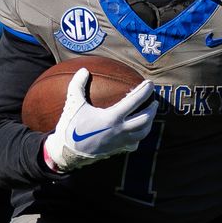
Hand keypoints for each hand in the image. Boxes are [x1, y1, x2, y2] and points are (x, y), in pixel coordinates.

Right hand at [42, 69, 157, 172]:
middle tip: (154, 101)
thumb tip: (83, 69)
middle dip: (152, 109)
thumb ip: (77, 85)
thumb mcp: (73, 104)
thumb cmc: (70, 127)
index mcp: (112, 118)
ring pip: (142, 133)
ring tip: (150, 115)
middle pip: (145, 119)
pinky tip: (137, 132)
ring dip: (149, 123)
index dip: (144, 91)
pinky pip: (133, 144)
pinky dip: (138, 137)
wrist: (67, 152)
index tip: (150, 84)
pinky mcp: (117, 150)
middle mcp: (120, 130)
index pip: (134, 101)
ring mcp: (120, 142)